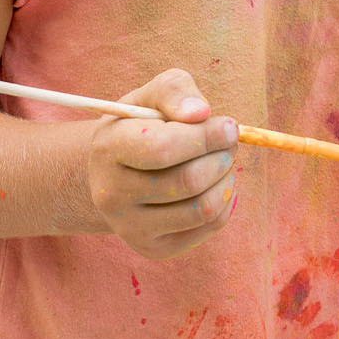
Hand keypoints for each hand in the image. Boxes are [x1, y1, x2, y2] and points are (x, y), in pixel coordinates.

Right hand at [86, 68, 239, 258]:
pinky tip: (215, 184)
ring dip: (226, 178)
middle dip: (222, 156)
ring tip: (221, 161)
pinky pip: (209, 226)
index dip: (206, 136)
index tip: (229, 126)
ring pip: (202, 208)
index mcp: (108, 149)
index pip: (163, 148)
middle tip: (229, 143)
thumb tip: (200, 112)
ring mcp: (130, 227)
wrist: (116, 172)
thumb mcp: (151, 96)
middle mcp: (111, 195)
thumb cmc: (142, 125)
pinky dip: (226, 200)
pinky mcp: (153, 248)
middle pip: (188, 180)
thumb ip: (175, 91)